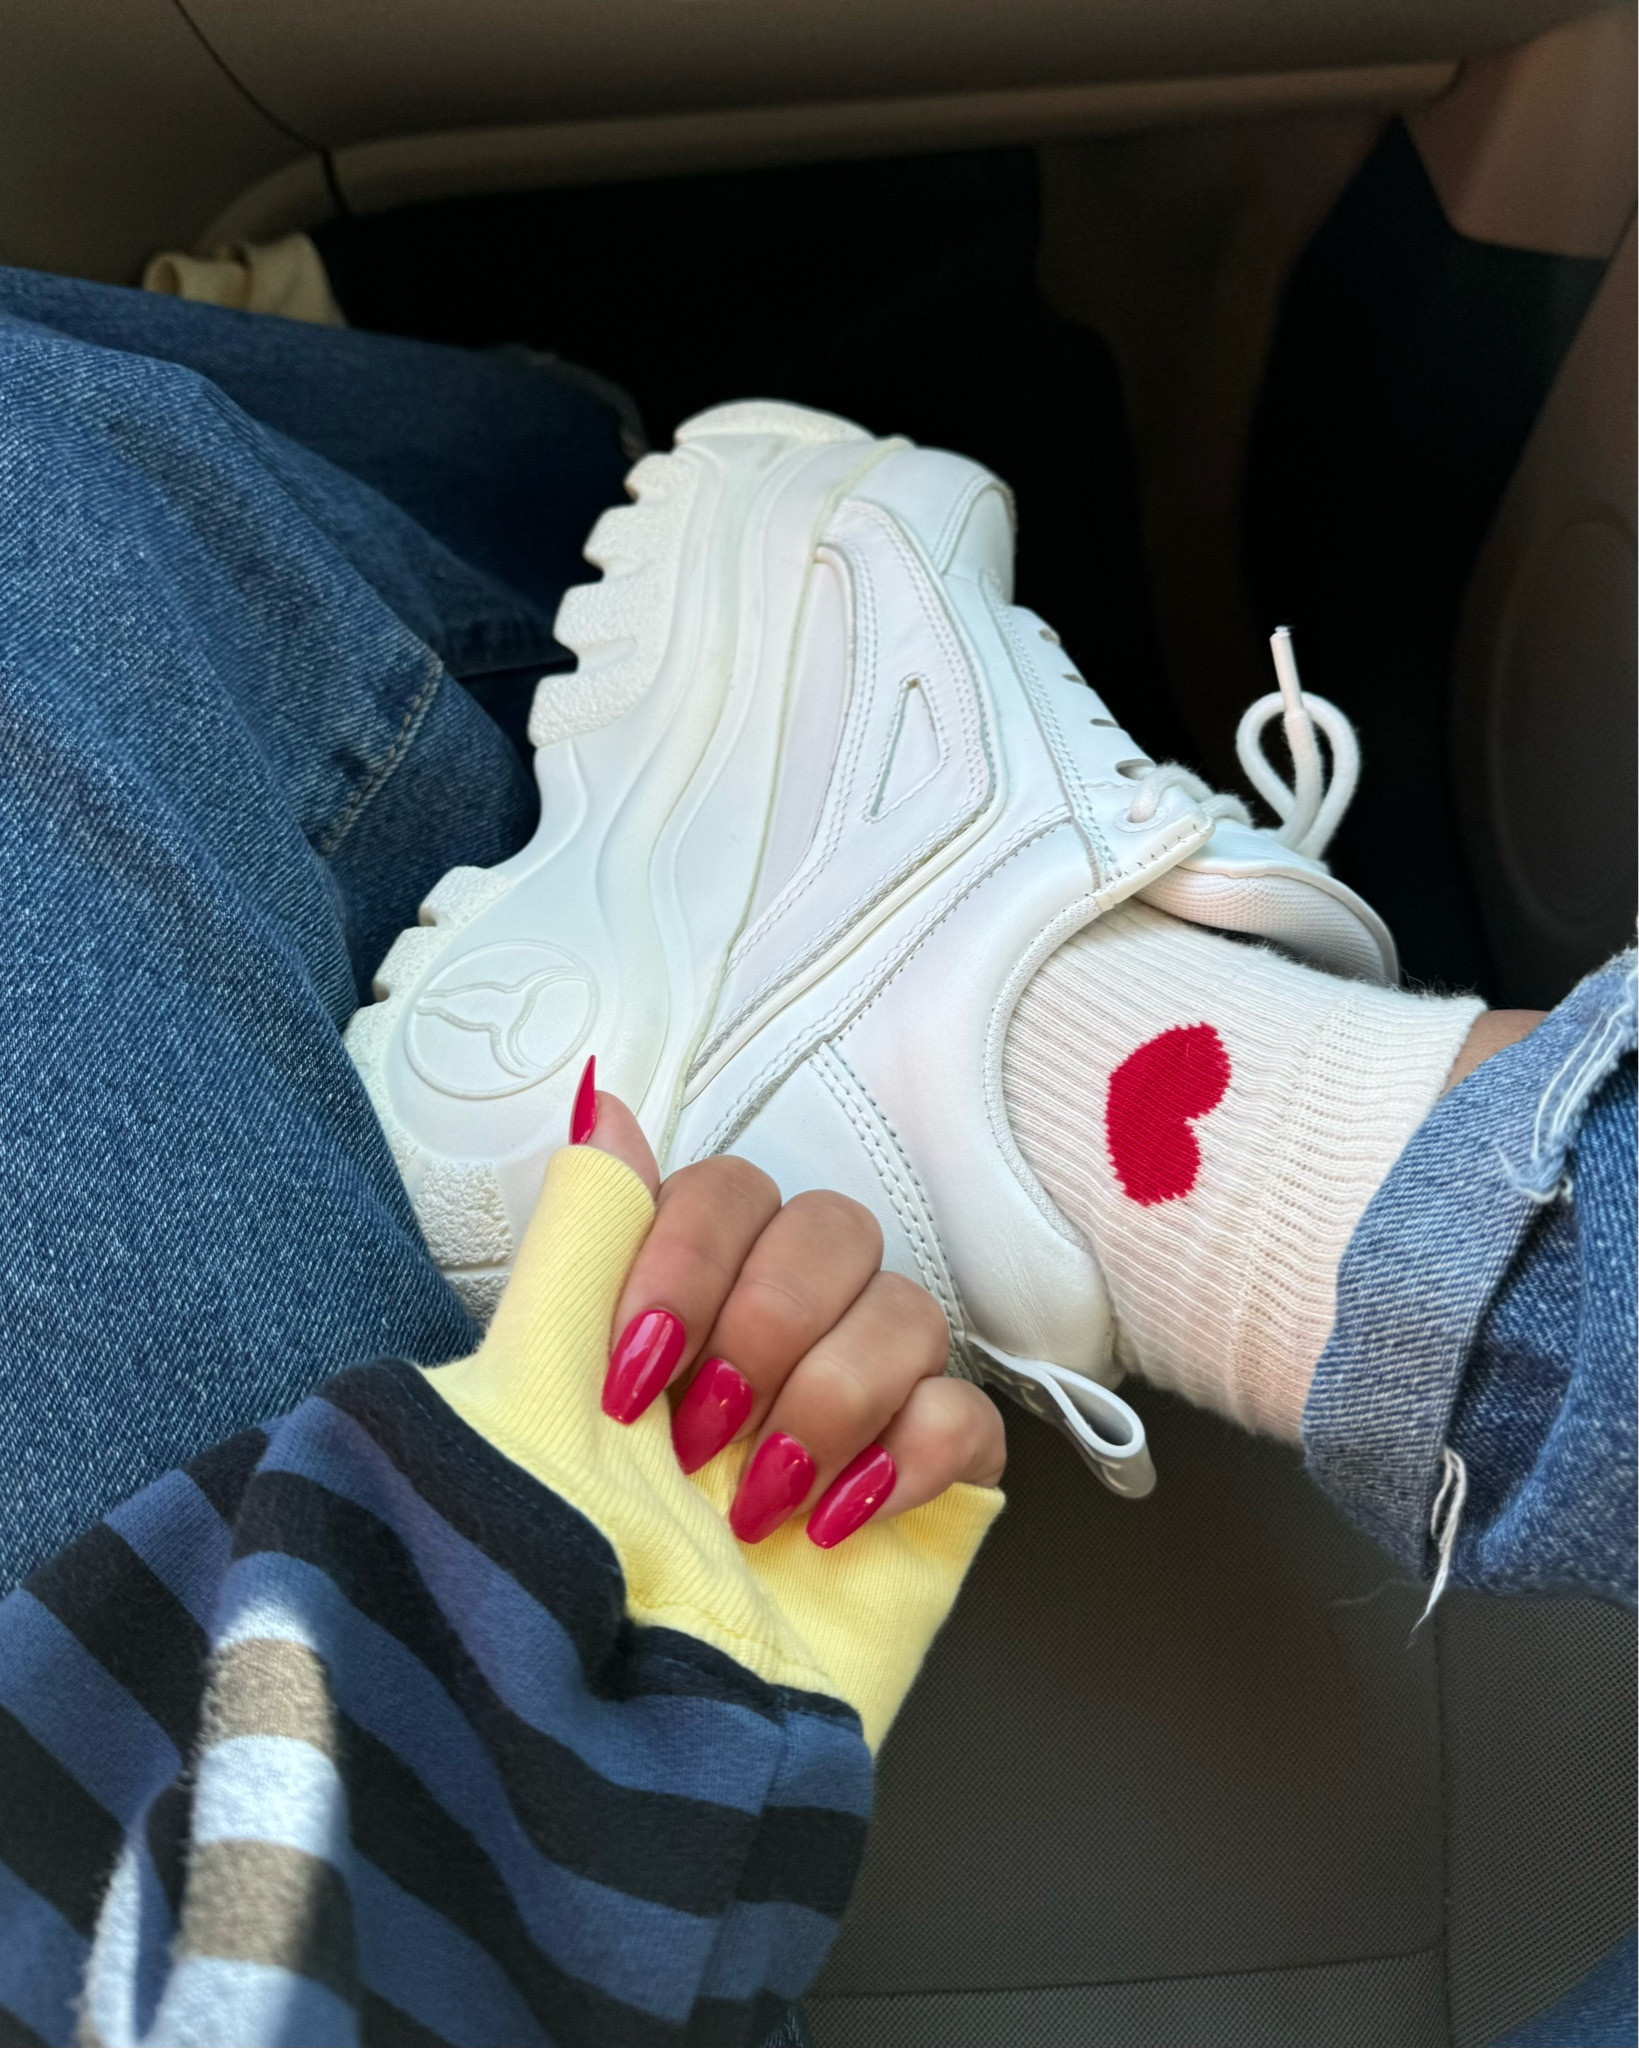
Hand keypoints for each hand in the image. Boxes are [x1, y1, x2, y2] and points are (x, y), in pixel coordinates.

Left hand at [579, 1072, 1005, 1547]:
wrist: (632, 1736)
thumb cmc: (577, 1567)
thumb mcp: (538, 1402)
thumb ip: (576, 1249)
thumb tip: (599, 1100)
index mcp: (689, 1296)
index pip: (729, 1192)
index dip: (687, 1263)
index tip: (634, 1378)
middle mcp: (783, 1330)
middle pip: (833, 1230)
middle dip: (766, 1329)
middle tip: (701, 1439)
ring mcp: (868, 1400)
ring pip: (909, 1309)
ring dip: (830, 1399)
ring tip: (760, 1503)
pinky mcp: (935, 1478)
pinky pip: (974, 1412)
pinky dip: (911, 1456)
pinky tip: (840, 1520)